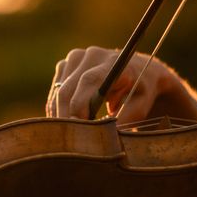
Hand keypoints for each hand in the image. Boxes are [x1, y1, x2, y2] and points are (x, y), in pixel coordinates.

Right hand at [47, 47, 196, 123]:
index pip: (88, 82)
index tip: (77, 130)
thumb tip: (106, 137)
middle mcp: (91, 55)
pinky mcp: (66, 64)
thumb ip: (125, 120)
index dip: (78, 106)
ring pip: (57, 91)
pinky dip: (57, 108)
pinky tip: (66, 121)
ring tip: (68, 135)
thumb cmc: (141, 91)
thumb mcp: (140, 106)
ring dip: (59, 114)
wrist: (139, 71)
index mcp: (113, 62)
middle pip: (67, 89)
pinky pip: (55, 90)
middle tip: (68, 142)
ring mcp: (76, 57)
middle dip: (65, 117)